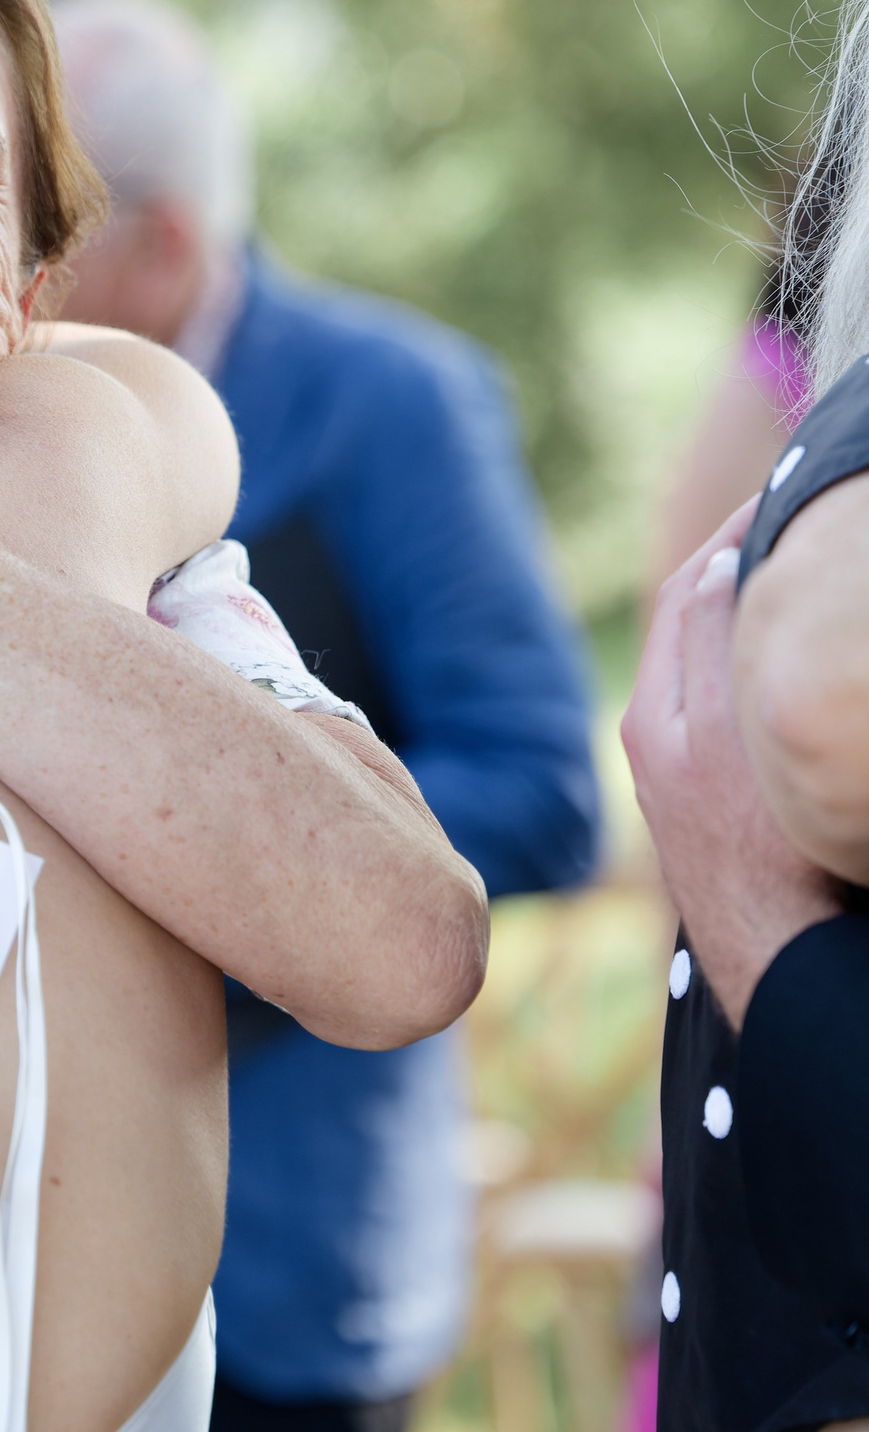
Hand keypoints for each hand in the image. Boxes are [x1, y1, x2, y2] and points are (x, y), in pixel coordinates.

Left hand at [622, 498, 842, 1027]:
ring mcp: (682, 763)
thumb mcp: (732, 738)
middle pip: (692, 620)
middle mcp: (656, 731)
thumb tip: (715, 572)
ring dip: (746, 610)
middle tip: (793, 520)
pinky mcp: (709, 791)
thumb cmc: (761, 851)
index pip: (685, 594)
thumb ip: (716, 650)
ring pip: (711, 659)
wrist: (776, 954)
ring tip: (796, 571)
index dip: (728, 538)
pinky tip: (792, 655)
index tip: (776, 497)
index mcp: (655, 711)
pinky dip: (754, 660)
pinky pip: (726, 700)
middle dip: (737, 566)